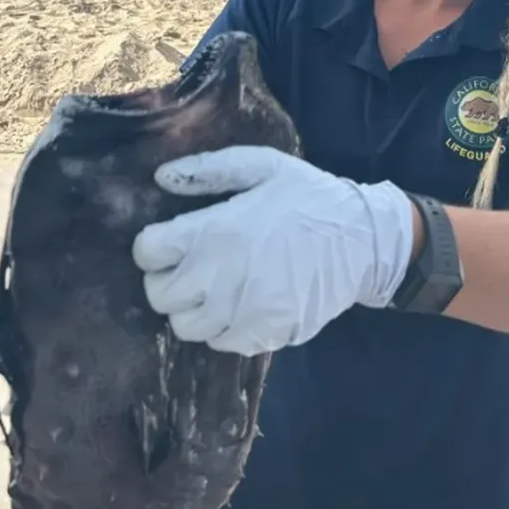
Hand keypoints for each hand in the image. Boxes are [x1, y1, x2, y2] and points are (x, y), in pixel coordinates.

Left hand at [132, 146, 415, 355]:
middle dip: (165, 279)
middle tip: (188, 266)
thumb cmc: (308, 196)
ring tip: (212, 288)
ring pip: (184, 326)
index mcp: (214, 232)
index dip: (152, 245)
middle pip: (158, 295)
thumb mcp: (262, 165)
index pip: (147, 252)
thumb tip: (161, 178)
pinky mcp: (263, 335)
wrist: (362, 240)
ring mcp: (241, 313)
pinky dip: (221, 328)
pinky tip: (239, 304)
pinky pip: (219, 343)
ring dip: (190, 307)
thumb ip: (208, 170)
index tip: (167, 240)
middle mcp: (219, 278)